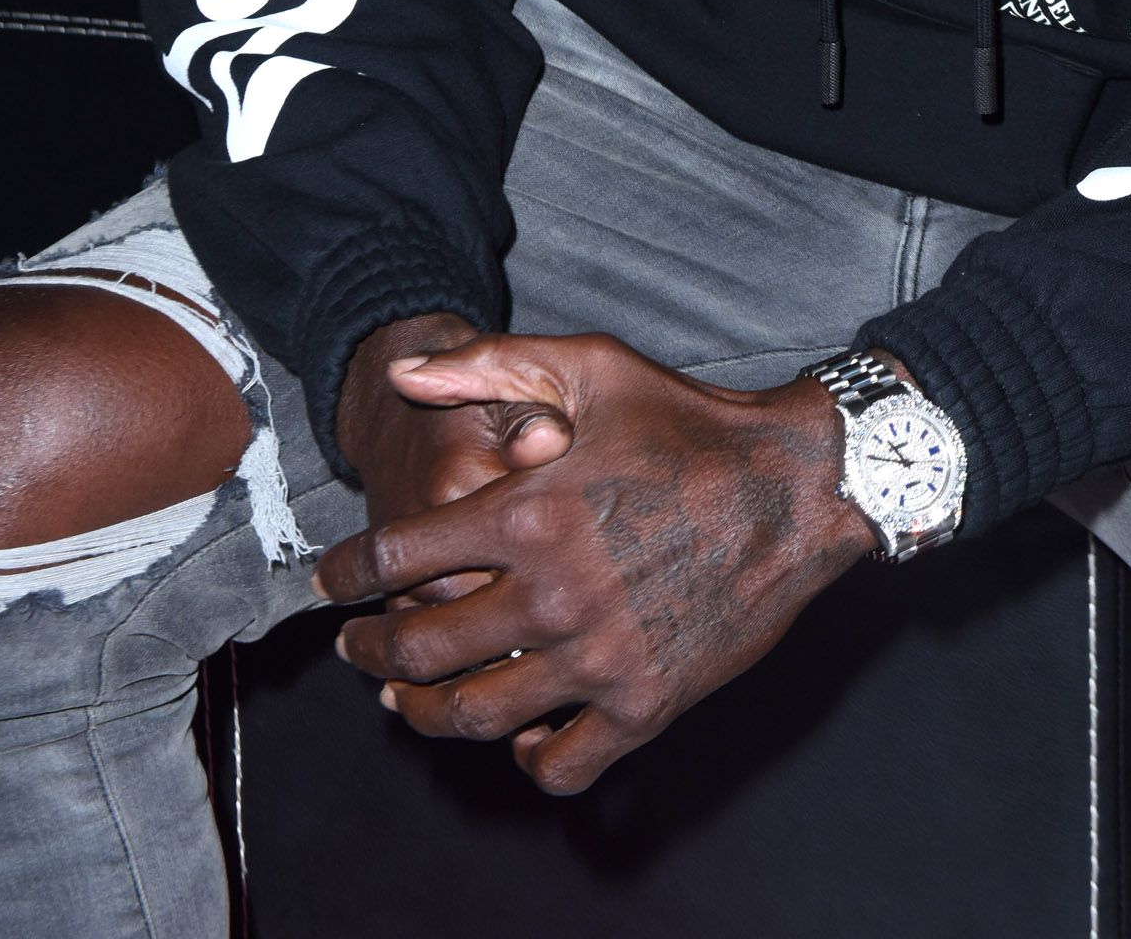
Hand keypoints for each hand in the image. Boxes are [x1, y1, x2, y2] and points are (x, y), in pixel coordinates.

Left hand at [314, 332, 878, 791]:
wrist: (798, 485)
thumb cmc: (693, 422)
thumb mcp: (593, 368)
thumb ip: (490, 367)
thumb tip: (404, 373)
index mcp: (529, 512)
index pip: (396, 557)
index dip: (345, 575)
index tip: (332, 584)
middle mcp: (551, 594)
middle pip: (419, 647)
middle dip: (369, 648)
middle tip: (356, 644)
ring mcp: (597, 657)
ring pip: (474, 716)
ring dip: (425, 711)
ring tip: (410, 697)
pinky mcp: (645, 703)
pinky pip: (560, 764)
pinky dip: (527, 758)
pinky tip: (520, 733)